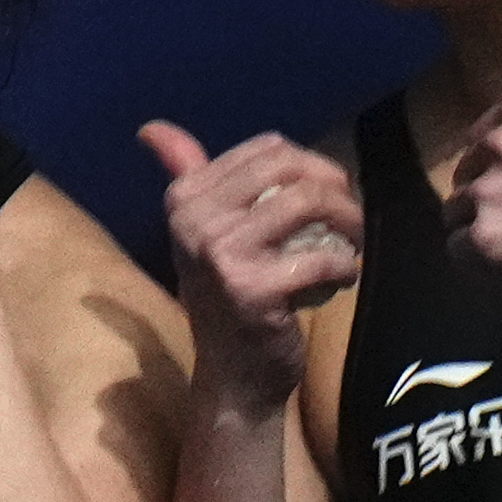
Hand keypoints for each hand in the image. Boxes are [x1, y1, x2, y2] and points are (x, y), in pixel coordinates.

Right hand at [139, 123, 361, 412]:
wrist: (232, 374)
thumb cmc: (226, 296)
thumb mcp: (201, 231)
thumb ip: (184, 173)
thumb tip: (149, 127)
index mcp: (184, 197)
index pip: (268, 149)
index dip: (310, 166)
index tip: (324, 195)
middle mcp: (194, 220)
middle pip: (290, 168)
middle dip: (335, 186)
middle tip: (349, 216)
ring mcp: (221, 255)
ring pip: (309, 202)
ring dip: (349, 220)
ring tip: (352, 242)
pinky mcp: (252, 289)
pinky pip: (322, 257)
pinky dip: (344, 266)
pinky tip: (342, 278)